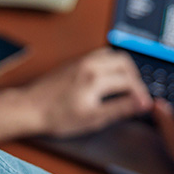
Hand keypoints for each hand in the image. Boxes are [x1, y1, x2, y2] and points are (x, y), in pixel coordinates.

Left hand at [22, 48, 152, 137]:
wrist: (30, 108)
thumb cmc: (56, 116)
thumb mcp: (93, 118)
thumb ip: (120, 109)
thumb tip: (142, 104)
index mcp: (95, 78)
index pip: (130, 81)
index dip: (141, 94)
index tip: (143, 105)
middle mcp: (90, 64)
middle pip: (125, 63)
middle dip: (135, 78)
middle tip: (136, 95)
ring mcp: (82, 60)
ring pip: (113, 55)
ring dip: (123, 69)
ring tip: (124, 87)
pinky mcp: (75, 61)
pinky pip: (100, 55)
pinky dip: (110, 64)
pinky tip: (108, 79)